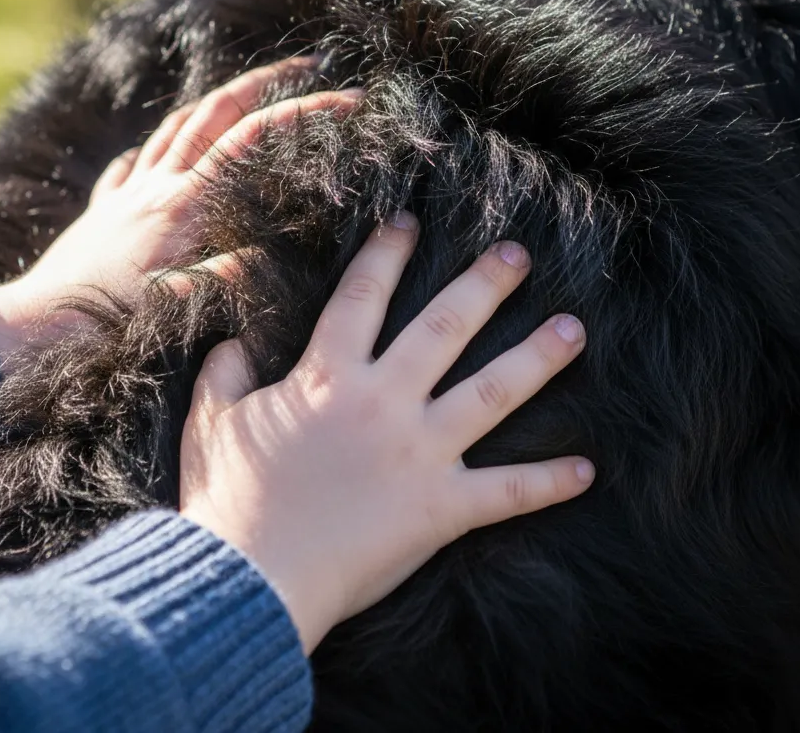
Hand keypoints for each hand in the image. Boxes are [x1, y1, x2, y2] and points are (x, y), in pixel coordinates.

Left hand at [0, 58, 360, 369]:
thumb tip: (271, 256)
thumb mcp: (177, 305)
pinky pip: (131, 165)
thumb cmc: (102, 323)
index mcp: (182, 205)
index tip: (346, 98)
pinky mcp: (100, 212)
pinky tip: (160, 154)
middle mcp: (154, 187)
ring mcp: (125, 195)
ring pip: (174, 128)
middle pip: (212, 113)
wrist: (26, 329)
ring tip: (245, 97)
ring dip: (214, 104)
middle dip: (263, 81)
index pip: (250, 139)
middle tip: (305, 66)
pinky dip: (155, 147)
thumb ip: (228, 276)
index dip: (300, 113)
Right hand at [180, 214, 593, 654]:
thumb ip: (223, 374)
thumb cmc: (227, 500)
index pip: (363, 295)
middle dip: (485, 285)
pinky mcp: (440, 509)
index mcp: (328, 377)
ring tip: (574, 329)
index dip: (386, 252)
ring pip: (492, 392)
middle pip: (446, 327)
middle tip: (519, 254)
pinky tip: (587, 470)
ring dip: (536, 358)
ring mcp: (419, 453)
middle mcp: (384, 401)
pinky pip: (506, 492)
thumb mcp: (212, 424)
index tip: (407, 221)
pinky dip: (548, 482)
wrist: (250, 578)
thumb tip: (229, 342)